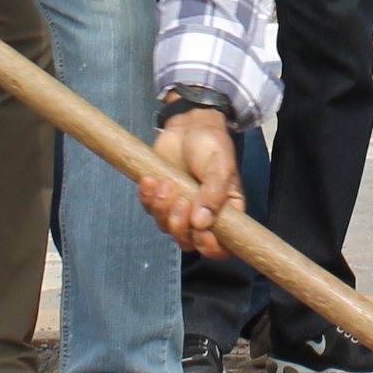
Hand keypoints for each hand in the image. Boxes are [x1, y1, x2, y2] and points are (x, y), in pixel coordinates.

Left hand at [137, 106, 242, 258]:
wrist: (189, 124)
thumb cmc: (212, 145)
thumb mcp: (220, 166)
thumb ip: (213, 194)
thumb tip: (202, 223)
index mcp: (225, 213)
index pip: (221, 247)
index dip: (211, 248)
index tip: (201, 231)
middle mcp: (202, 216)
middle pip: (188, 241)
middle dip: (180, 225)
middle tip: (182, 199)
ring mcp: (179, 209)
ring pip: (166, 227)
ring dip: (163, 208)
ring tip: (166, 182)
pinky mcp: (160, 198)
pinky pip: (149, 209)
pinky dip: (148, 197)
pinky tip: (150, 180)